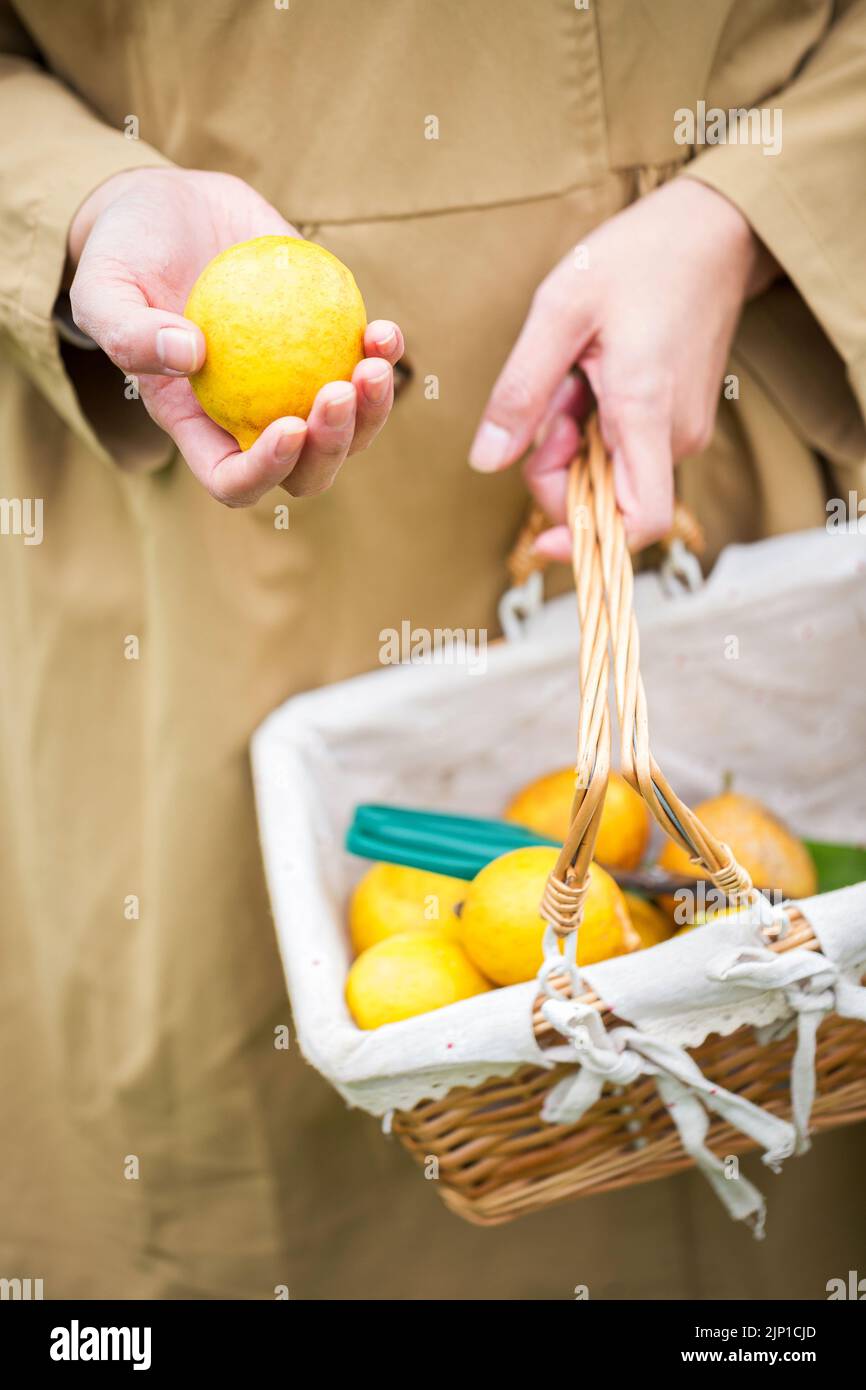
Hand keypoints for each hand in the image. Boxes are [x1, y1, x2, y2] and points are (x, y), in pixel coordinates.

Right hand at [68, 168, 403, 504]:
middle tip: (338, 390)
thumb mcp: (102, 289)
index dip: (267, 471)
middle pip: (307, 471)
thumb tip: (190, 355)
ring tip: (372, 362)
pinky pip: (367, 366)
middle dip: (333, 447)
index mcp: (199, 425)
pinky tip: (382, 330)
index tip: (289, 426)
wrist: (170, 207)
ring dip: (372, 410)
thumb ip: (128, 332)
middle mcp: (253, 416)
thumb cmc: (125, 255)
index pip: (235, 480)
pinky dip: (384, 355)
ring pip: (351, 430)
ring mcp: (296, 384)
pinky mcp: (326, 340)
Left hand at [469, 178, 777, 553]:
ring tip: (577, 376)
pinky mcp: (680, 422)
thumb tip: (486, 462)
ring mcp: (683, 432)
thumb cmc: (639, 258)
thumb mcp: (560, 309)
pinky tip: (594, 378)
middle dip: (559, 468)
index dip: (586, 542)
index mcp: (645, 413)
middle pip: (603, 500)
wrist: (713, 229)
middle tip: (553, 399)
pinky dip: (594, 429)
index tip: (541, 537)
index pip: (637, 521)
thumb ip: (521, 392)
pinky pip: (624, 450)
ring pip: (609, 473)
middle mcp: (675, 436)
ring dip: (574, 442)